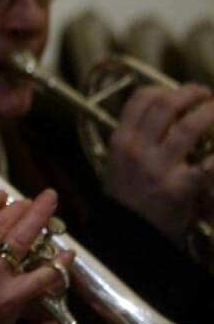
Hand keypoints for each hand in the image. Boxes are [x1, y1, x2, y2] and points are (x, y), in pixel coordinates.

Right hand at [0, 187, 72, 323]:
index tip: (2, 194)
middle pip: (1, 221)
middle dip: (21, 205)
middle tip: (31, 200)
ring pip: (21, 239)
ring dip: (39, 218)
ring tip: (48, 205)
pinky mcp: (11, 299)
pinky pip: (41, 276)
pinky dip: (58, 263)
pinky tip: (66, 253)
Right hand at [103, 83, 213, 243]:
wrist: (129, 235)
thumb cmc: (127, 200)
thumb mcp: (119, 163)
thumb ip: (138, 139)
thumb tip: (167, 117)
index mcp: (121, 140)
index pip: (141, 99)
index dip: (164, 88)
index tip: (178, 91)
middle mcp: (138, 148)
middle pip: (166, 105)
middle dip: (192, 93)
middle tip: (207, 95)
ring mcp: (159, 166)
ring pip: (190, 126)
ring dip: (211, 113)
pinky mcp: (180, 187)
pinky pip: (208, 165)